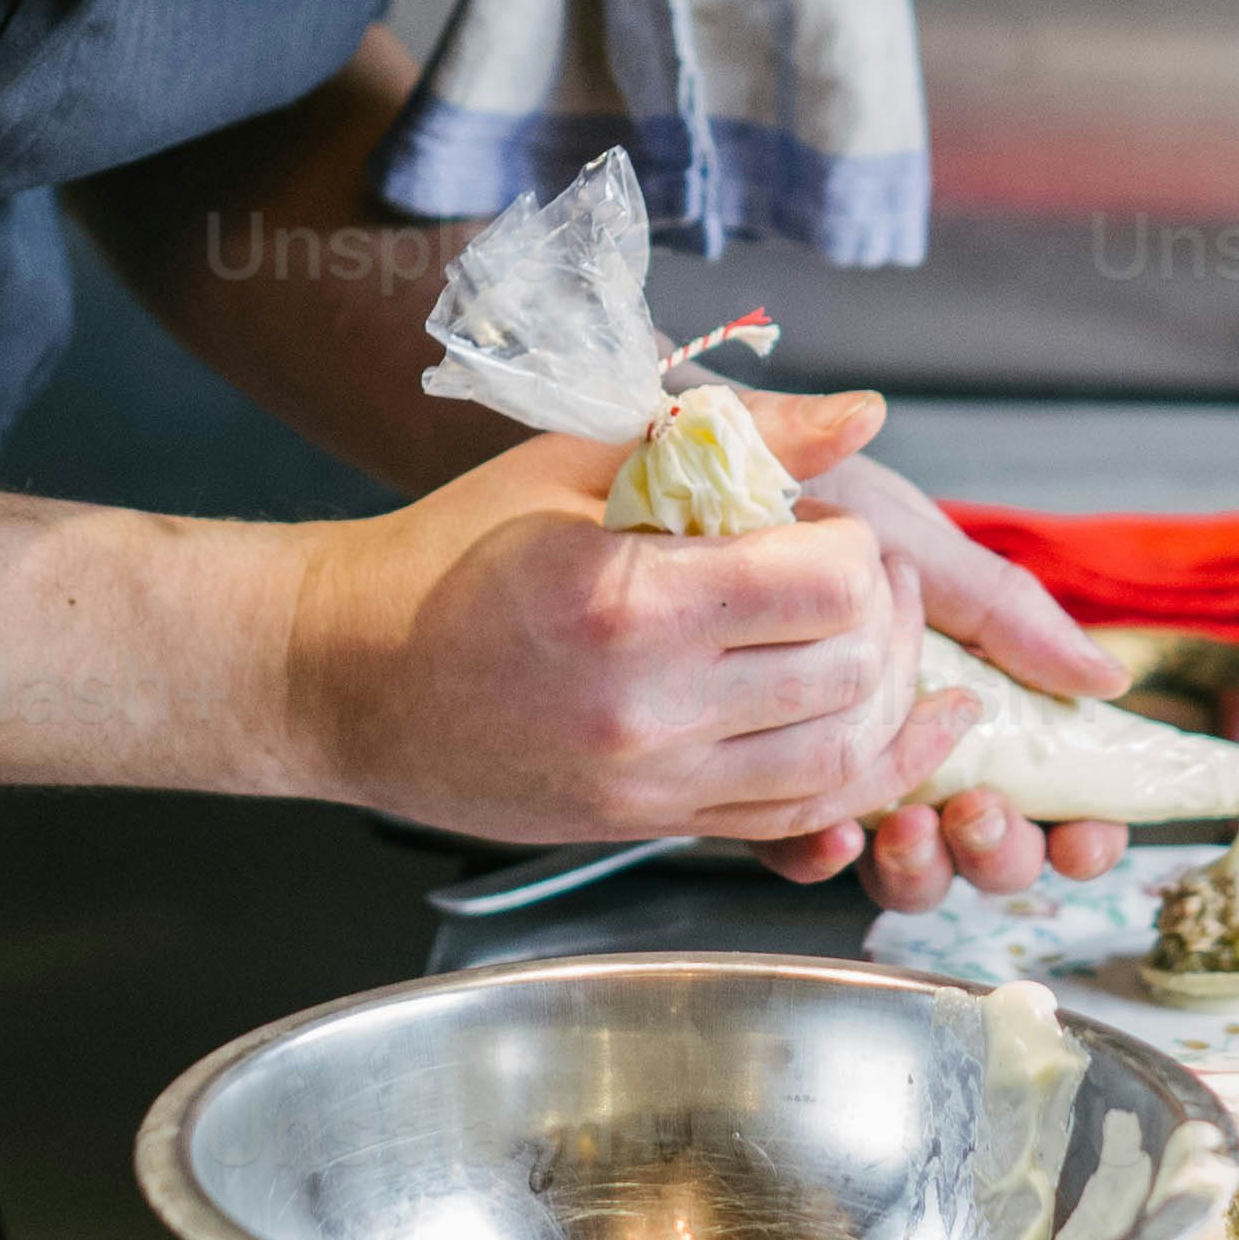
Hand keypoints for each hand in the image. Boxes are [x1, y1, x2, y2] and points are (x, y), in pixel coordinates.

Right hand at [282, 394, 974, 856]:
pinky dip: (858, 777)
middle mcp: (650, 705)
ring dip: (885, 696)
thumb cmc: (449, 554)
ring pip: (843, 757)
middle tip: (862, 579)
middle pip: (852, 670)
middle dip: (883, 615)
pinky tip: (892, 735)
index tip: (824, 525)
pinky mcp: (648, 825)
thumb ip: (734, 434)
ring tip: (875, 643)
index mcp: (631, 598)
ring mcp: (651, 781)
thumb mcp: (576, 459)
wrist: (346, 676)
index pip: (828, 582)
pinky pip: (796, 818)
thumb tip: (862, 415)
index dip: (855, 546)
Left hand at [783, 444, 1133, 913]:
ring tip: (919, 822)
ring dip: (922, 863)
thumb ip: (1002, 612)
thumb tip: (1105, 680)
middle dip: (997, 856)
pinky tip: (840, 837)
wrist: (693, 465)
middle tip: (984, 815)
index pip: (1049, 798)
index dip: (1079, 838)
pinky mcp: (747, 773)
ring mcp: (830, 768)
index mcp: (962, 697)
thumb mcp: (919, 543)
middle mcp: (904, 745)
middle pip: (979, 852)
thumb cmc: (812, 502)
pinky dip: (820, 855)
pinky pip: (790, 846)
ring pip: (897, 867)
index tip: (1086, 836)